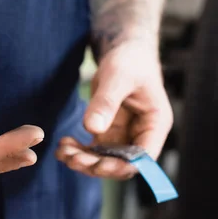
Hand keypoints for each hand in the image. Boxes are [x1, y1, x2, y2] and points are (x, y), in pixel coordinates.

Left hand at [56, 40, 172, 178]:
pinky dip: (78, 151)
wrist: (124, 52)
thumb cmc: (130, 60)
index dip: (122, 166)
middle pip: (122, 163)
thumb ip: (106, 102)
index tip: (97, 165)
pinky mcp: (109, 132)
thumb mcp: (118, 77)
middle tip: (71, 158)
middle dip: (97, 165)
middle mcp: (142, 134)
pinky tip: (63, 145)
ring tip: (62, 152)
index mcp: (155, 123)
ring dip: (84, 160)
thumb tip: (91, 128)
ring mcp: (125, 135)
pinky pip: (94, 150)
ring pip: (105, 160)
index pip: (143, 157)